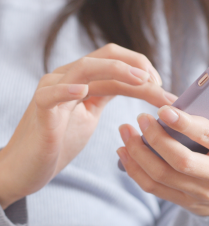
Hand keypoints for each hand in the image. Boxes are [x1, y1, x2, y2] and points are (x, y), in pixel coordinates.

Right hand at [0, 43, 176, 209]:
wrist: (29, 167)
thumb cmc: (60, 141)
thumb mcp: (89, 114)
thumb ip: (105, 96)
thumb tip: (135, 86)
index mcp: (83, 81)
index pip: (116, 63)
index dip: (143, 70)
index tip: (162, 88)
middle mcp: (68, 79)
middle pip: (106, 57)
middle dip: (138, 67)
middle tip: (160, 84)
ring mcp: (52, 91)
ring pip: (85, 68)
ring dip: (116, 71)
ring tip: (141, 80)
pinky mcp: (41, 110)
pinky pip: (51, 94)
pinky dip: (67, 90)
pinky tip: (83, 91)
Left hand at [117, 98, 208, 215]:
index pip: (208, 137)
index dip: (184, 124)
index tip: (162, 109)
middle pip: (179, 160)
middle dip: (155, 138)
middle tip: (138, 118)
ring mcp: (200, 193)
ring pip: (161, 176)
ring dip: (138, 153)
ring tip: (125, 132)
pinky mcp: (184, 201)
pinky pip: (154, 188)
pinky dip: (135, 171)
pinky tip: (124, 153)